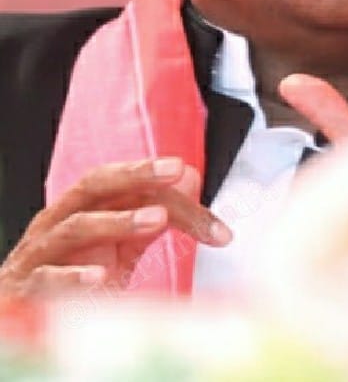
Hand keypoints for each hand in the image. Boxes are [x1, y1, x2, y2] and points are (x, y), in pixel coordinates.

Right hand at [0, 158, 230, 297]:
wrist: (18, 314)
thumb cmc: (69, 274)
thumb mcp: (116, 246)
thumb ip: (149, 217)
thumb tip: (188, 179)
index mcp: (82, 208)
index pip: (123, 184)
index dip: (158, 180)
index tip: (191, 176)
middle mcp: (59, 222)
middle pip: (95, 187)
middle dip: (136, 175)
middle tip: (174, 171)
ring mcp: (40, 254)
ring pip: (74, 227)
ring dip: (118, 221)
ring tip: (157, 220)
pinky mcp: (25, 288)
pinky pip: (46, 277)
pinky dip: (71, 277)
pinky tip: (99, 277)